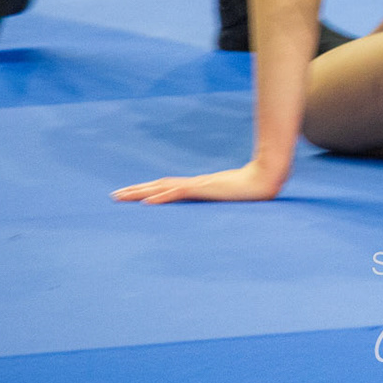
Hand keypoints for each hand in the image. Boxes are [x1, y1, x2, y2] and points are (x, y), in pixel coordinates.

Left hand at [112, 163, 283, 204]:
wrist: (268, 178)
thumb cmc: (254, 189)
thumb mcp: (232, 198)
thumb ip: (222, 199)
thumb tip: (218, 204)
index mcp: (199, 186)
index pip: (167, 186)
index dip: (148, 189)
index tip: (131, 194)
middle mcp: (195, 183)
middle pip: (159, 185)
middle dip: (135, 190)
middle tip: (114, 196)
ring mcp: (199, 185)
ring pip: (163, 187)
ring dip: (140, 193)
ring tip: (121, 197)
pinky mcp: (205, 188)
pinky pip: (178, 193)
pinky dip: (161, 198)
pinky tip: (147, 203)